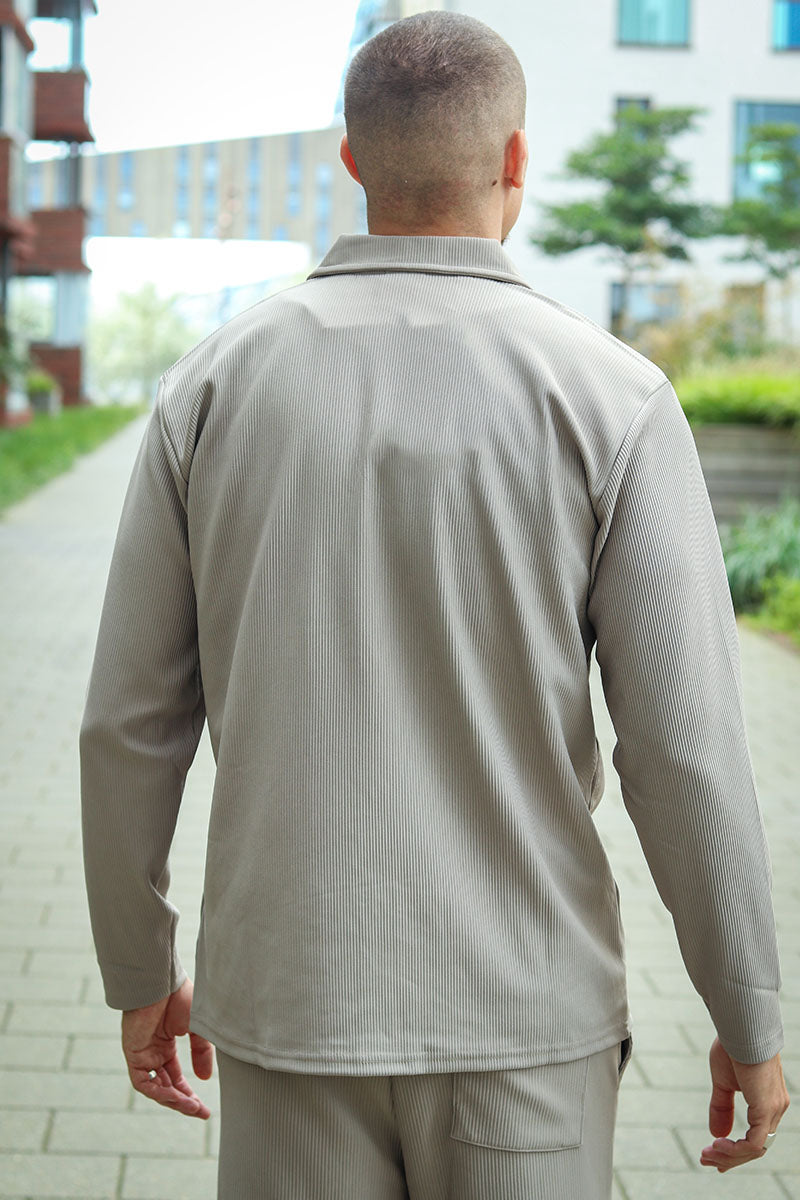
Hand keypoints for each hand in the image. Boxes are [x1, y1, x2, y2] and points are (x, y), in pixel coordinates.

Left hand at [121, 978, 213, 1118]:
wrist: (162, 982)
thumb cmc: (181, 997)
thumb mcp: (199, 1028)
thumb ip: (201, 1053)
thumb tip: (204, 1079)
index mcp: (166, 1043)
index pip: (175, 1076)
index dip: (189, 1093)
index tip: (203, 1108)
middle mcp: (153, 1051)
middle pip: (166, 1086)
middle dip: (183, 1101)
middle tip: (200, 1113)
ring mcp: (142, 1054)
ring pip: (156, 1087)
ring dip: (174, 1100)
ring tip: (192, 1107)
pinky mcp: (133, 1054)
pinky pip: (143, 1082)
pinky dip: (159, 1092)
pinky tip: (176, 1097)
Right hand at [700, 1037, 789, 1170]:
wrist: (740, 1027)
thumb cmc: (732, 1046)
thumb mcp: (723, 1082)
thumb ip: (722, 1107)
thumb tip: (716, 1133)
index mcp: (768, 1101)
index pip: (756, 1135)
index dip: (735, 1149)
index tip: (713, 1153)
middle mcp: (776, 1108)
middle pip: (756, 1147)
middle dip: (729, 1157)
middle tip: (706, 1159)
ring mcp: (773, 1109)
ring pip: (756, 1148)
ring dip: (729, 1156)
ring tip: (707, 1153)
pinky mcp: (766, 1108)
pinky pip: (755, 1142)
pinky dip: (735, 1149)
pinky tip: (717, 1145)